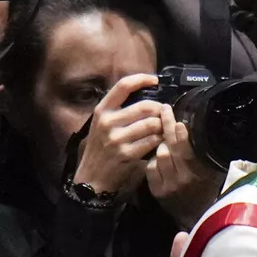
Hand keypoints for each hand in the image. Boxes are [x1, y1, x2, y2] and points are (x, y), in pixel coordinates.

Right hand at [75, 75, 166, 195]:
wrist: (91, 178)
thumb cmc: (100, 148)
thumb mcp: (101, 124)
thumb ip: (118, 109)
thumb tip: (145, 93)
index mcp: (102, 111)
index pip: (123, 86)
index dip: (142, 79)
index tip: (155, 80)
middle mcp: (107, 122)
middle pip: (145, 106)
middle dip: (160, 109)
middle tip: (164, 113)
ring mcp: (117, 139)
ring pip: (152, 124)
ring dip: (162, 126)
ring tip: (163, 128)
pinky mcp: (127, 154)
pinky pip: (152, 141)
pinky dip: (160, 140)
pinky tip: (159, 141)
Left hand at [144, 103, 220, 227]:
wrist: (196, 217)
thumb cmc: (207, 190)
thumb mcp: (211, 172)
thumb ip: (203, 154)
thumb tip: (194, 128)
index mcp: (197, 174)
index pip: (186, 151)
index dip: (181, 136)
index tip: (178, 122)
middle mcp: (181, 180)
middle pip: (169, 149)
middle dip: (166, 127)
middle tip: (164, 110)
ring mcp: (167, 186)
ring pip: (158, 156)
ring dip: (161, 145)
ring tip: (166, 139)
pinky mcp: (156, 190)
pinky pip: (150, 167)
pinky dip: (154, 160)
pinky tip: (160, 158)